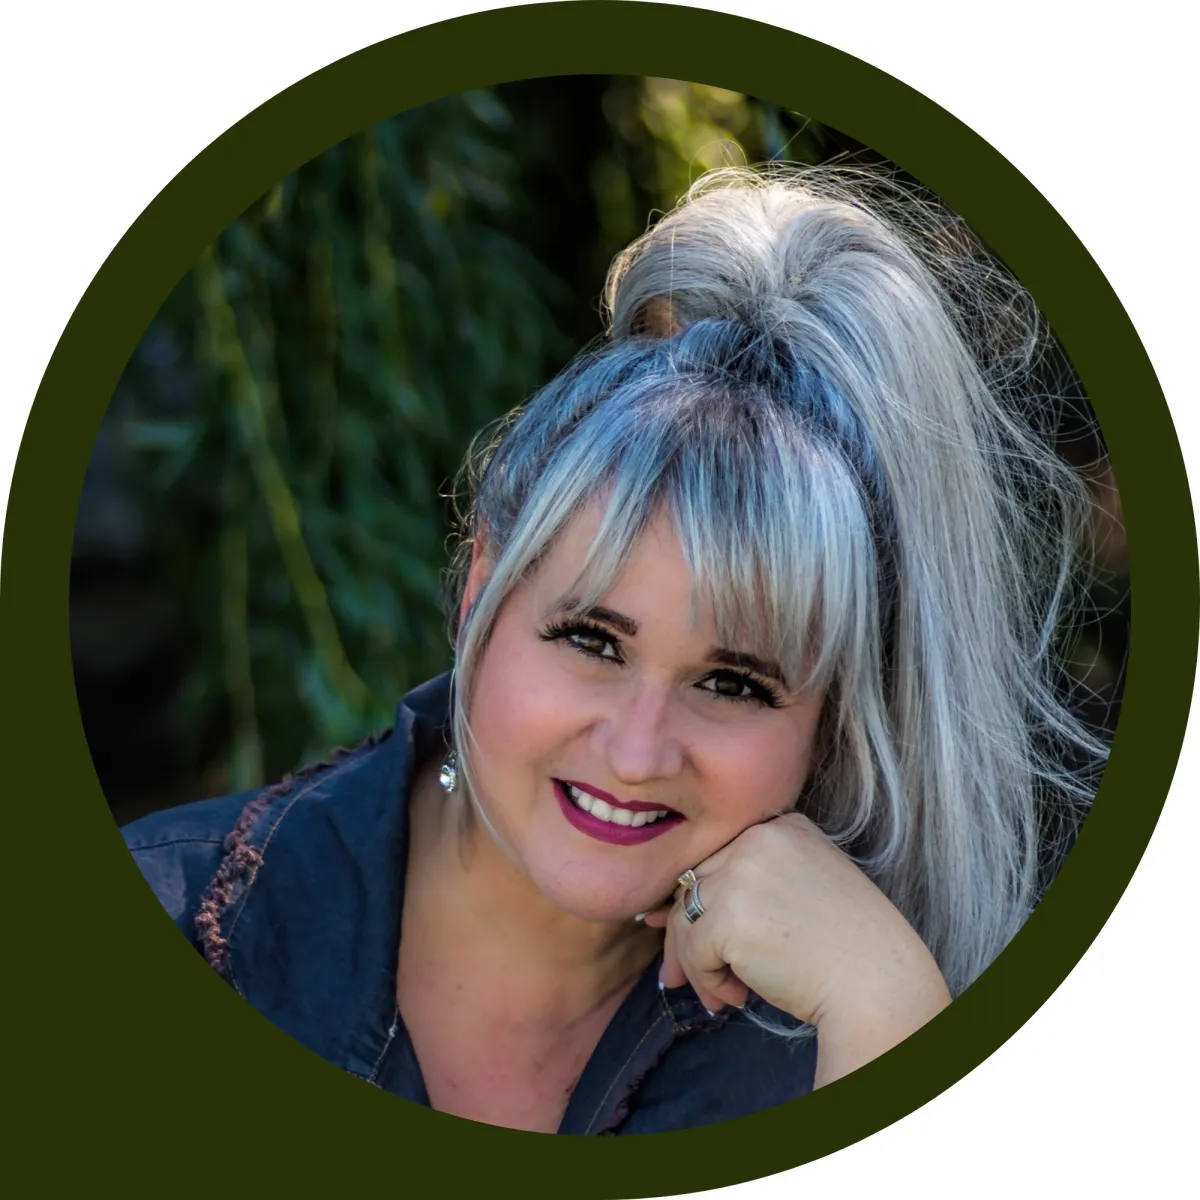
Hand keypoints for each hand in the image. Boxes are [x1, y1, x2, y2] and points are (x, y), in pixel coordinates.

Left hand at [642, 813, 950, 1082]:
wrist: (879, 984)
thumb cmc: (845, 950)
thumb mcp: (800, 893)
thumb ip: (744, 889)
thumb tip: (661, 912)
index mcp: (784, 825)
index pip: (717, 855)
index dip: (697, 895)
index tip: (679, 929)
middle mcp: (760, 837)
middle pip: (693, 881)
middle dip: (681, 934)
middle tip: (678, 977)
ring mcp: (743, 870)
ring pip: (685, 914)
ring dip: (695, 963)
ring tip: (722, 995)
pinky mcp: (730, 912)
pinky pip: (692, 948)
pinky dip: (707, 980)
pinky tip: (738, 997)